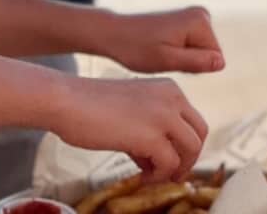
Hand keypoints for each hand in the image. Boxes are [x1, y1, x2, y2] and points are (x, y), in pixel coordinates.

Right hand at [42, 74, 207, 181]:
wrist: (66, 101)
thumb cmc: (88, 106)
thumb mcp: (131, 109)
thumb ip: (149, 127)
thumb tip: (157, 157)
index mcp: (169, 90)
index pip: (192, 120)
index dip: (184, 144)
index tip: (171, 159)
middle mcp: (172, 99)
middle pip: (199, 134)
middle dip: (188, 157)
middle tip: (172, 173)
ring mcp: (164, 116)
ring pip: (191, 149)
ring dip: (176, 168)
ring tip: (155, 176)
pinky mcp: (151, 136)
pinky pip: (170, 163)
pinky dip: (159, 175)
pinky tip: (143, 176)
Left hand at [92, 6, 223, 74]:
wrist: (115, 33)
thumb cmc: (137, 49)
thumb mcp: (166, 60)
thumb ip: (196, 62)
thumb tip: (220, 63)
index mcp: (200, 21)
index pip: (214, 58)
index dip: (193, 66)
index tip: (170, 59)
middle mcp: (202, 14)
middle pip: (209, 53)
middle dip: (189, 61)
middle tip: (163, 57)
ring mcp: (196, 15)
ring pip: (202, 51)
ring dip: (183, 58)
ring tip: (160, 52)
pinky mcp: (188, 20)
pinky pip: (194, 46)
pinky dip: (179, 51)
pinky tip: (161, 47)